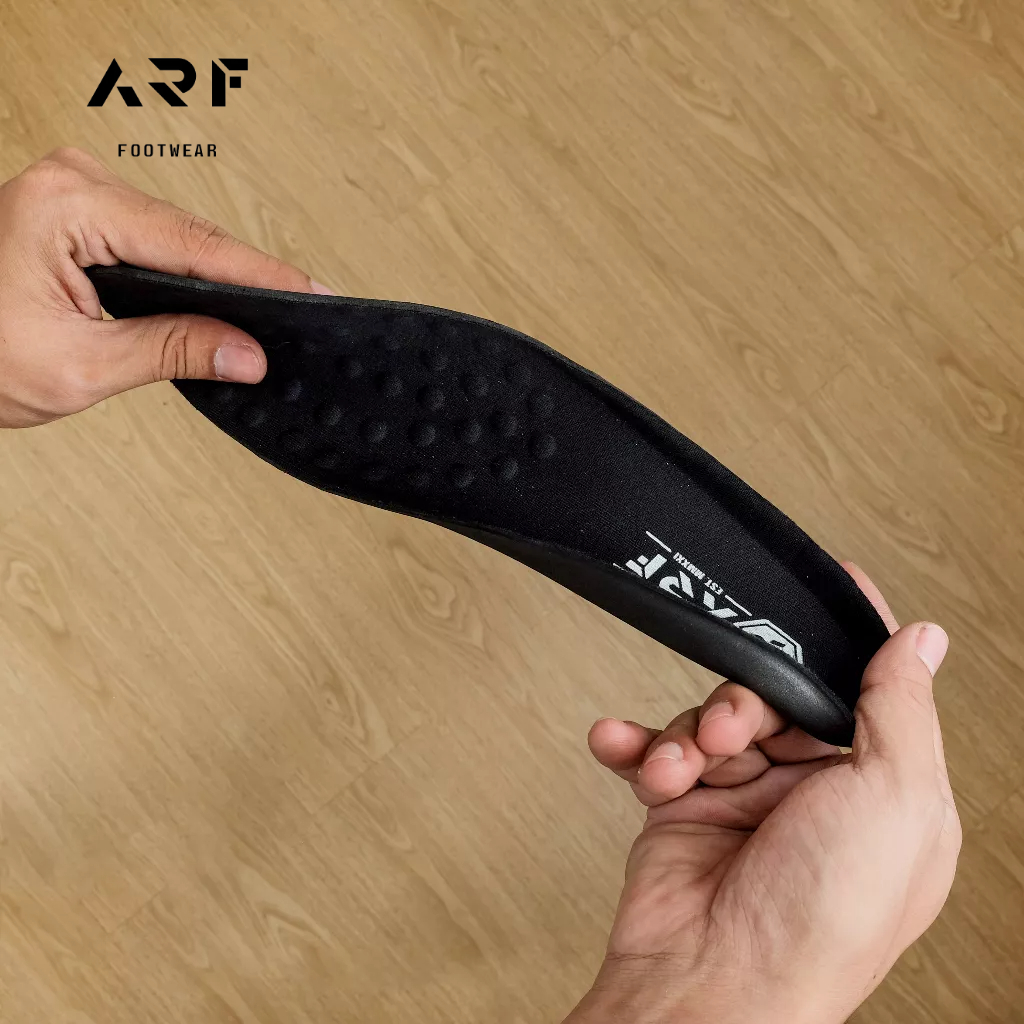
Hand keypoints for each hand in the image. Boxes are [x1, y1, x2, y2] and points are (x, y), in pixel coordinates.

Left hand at [0, 147, 329, 427]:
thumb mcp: (81, 365)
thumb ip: (174, 351)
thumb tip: (245, 351)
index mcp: (66, 205)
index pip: (193, 244)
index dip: (261, 275)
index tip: (311, 293)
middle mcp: (72, 182)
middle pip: (190, 235)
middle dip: (245, 278)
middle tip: (302, 311)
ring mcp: (75, 192)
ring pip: (176, 235)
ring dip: (216, 276)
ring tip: (270, 307)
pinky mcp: (78, 211)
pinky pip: (152, 237)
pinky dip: (186, 271)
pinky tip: (217, 292)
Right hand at [567, 563, 959, 1023]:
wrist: (711, 983)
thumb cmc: (818, 921)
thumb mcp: (893, 801)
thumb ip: (901, 711)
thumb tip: (922, 642)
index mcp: (881, 793)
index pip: (868, 691)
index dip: (846, 640)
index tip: (833, 584)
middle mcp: (814, 796)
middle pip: (775, 697)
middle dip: (743, 703)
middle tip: (730, 731)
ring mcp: (744, 802)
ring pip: (710, 718)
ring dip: (686, 732)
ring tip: (682, 765)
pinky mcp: (682, 809)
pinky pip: (654, 750)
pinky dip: (634, 744)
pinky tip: (621, 746)